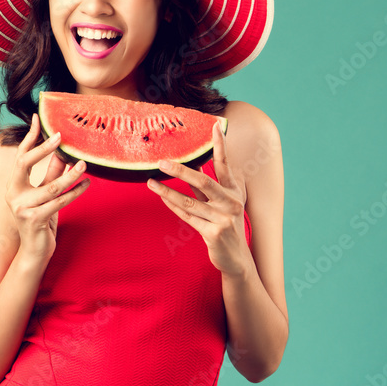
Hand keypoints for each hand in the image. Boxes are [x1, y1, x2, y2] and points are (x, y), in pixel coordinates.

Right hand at [5, 114, 89, 264]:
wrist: (35, 252)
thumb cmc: (42, 220)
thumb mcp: (46, 194)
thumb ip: (51, 174)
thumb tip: (63, 152)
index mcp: (13, 185)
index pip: (20, 155)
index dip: (29, 136)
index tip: (38, 118)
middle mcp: (13, 193)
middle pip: (24, 162)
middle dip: (43, 148)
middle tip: (60, 136)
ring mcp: (21, 207)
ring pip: (51, 185)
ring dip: (70, 174)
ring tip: (84, 164)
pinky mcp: (34, 219)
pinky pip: (59, 202)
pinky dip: (75, 192)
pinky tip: (86, 184)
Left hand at [147, 121, 251, 277]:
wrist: (236, 259)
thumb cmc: (224, 224)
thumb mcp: (222, 202)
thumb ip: (209, 184)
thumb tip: (193, 162)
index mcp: (234, 191)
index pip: (225, 165)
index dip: (219, 146)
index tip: (213, 126)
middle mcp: (231, 203)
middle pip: (204, 182)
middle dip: (181, 171)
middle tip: (162, 161)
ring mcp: (223, 219)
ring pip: (189, 202)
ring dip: (167, 191)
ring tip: (150, 181)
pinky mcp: (214, 233)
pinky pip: (187, 216)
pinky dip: (173, 206)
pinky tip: (161, 197)